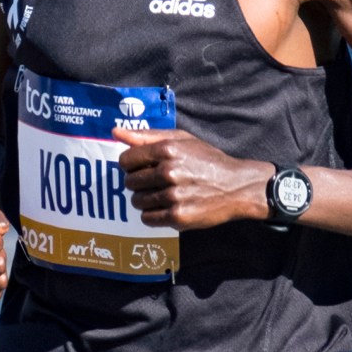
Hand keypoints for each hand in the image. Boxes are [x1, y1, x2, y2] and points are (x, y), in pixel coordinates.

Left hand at [112, 127, 272, 229]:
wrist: (237, 186)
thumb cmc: (207, 160)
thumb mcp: (181, 140)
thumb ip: (146, 136)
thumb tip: (115, 132)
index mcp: (167, 149)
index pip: (126, 160)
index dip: (131, 164)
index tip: (141, 167)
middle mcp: (168, 172)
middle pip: (130, 182)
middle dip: (138, 182)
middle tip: (155, 182)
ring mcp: (173, 195)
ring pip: (137, 201)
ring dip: (145, 199)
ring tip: (162, 194)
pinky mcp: (178, 216)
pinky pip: (147, 218)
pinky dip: (152, 215)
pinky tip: (166, 207)